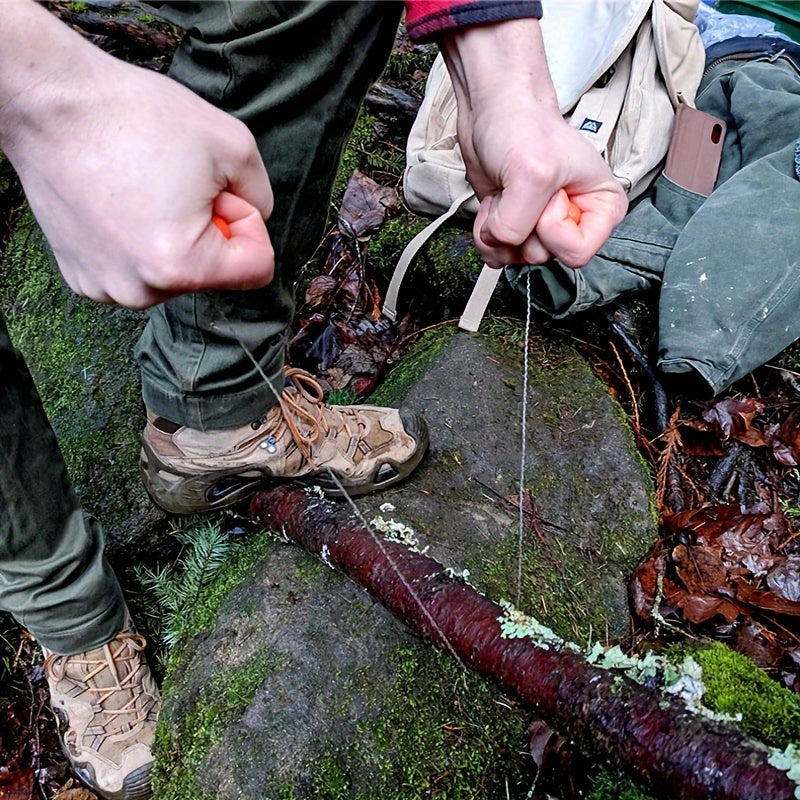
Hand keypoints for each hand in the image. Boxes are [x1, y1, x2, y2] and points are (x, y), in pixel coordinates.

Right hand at [0, 2, 273, 308]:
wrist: (50, 103)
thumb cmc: (136, 117)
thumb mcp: (234, 145)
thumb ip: (263, 197)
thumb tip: (255, 222)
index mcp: (180, 266)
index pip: (257, 269)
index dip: (250, 224)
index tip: (222, 194)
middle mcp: (139, 291)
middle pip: (213, 274)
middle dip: (210, 230)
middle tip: (177, 184)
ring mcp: (106, 288)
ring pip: (175, 274)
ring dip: (175, 238)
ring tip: (145, 190)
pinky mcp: (82, 277)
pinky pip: (137, 271)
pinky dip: (139, 242)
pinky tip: (119, 204)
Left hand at [441, 19, 627, 268]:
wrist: (493, 111)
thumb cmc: (524, 127)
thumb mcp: (532, 176)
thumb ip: (520, 223)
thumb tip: (503, 244)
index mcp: (602, 209)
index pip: (577, 254)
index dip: (553, 230)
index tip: (549, 196)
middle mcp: (575, 222)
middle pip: (543, 256)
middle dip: (522, 225)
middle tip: (523, 190)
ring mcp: (542, 227)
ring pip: (516, 258)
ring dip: (500, 229)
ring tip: (507, 193)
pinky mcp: (515, 227)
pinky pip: (497, 255)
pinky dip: (486, 233)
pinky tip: (493, 206)